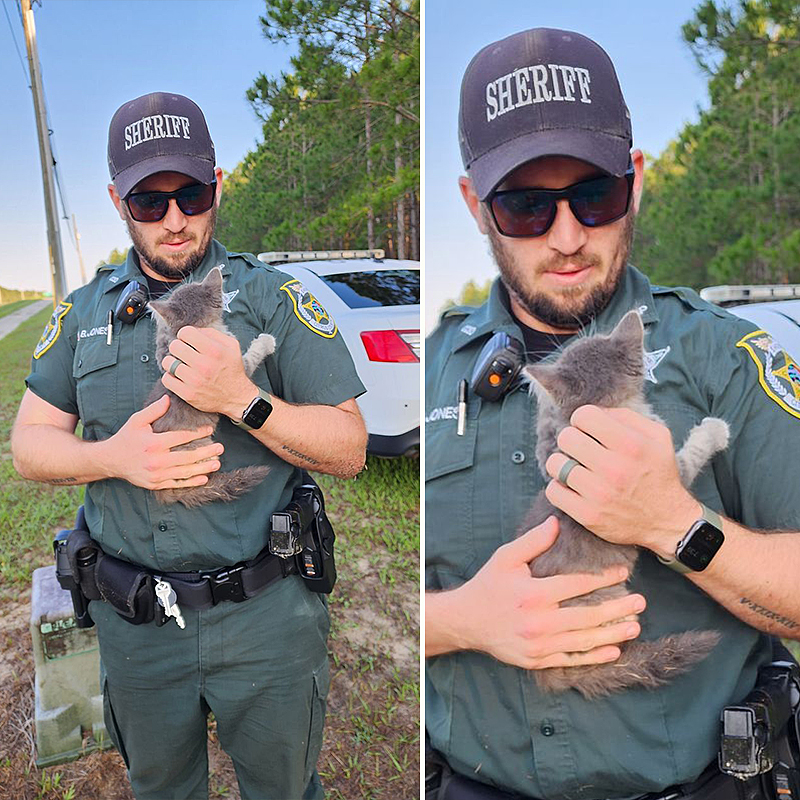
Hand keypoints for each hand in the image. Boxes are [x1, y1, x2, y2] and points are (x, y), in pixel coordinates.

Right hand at [104, 395, 223, 488]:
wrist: (111, 460)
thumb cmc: (126, 438)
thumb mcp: (137, 420)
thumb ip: (154, 410)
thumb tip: (169, 398)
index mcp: (154, 443)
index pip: (182, 437)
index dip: (198, 434)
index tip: (209, 430)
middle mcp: (156, 460)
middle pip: (188, 457)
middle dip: (206, 452)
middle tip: (220, 448)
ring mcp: (156, 474)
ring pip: (185, 472)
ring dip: (203, 468)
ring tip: (217, 462)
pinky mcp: (155, 484)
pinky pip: (177, 484)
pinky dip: (191, 482)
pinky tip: (204, 478)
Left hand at [161, 326, 255, 417]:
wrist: (237, 397)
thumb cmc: (232, 370)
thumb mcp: (232, 346)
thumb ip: (212, 333)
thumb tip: (194, 331)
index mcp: (215, 351)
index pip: (186, 333)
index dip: (185, 335)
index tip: (187, 340)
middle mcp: (204, 365)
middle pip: (174, 346)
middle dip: (178, 347)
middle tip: (184, 352)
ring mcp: (195, 381)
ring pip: (168, 363)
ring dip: (172, 362)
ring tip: (180, 364)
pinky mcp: (188, 394)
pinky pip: (166, 379)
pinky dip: (170, 376)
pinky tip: (178, 376)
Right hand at [445, 516, 645, 668]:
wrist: (466, 621)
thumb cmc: (488, 585)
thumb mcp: (506, 557)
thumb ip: (533, 541)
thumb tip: (557, 522)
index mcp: (533, 593)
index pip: (577, 585)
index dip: (603, 578)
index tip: (622, 573)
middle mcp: (539, 621)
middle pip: (588, 615)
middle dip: (618, 608)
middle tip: (640, 602)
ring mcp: (539, 644)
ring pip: (584, 640)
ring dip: (613, 634)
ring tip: (635, 626)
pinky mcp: (537, 660)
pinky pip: (571, 659)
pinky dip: (594, 656)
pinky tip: (613, 650)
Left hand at [544, 405, 699, 555]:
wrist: (667, 521)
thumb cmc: (658, 474)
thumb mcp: (657, 437)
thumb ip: (626, 417)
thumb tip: (596, 412)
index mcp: (631, 445)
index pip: (584, 416)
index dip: (582, 419)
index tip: (586, 429)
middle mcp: (614, 468)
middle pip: (566, 438)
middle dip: (571, 439)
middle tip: (580, 449)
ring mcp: (599, 494)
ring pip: (555, 464)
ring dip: (562, 464)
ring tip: (575, 468)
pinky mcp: (587, 515)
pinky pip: (553, 492)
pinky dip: (558, 487)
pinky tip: (572, 487)